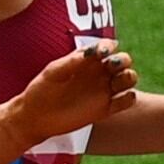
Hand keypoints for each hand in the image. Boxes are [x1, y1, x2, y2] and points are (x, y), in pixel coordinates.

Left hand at [18, 38, 136, 140]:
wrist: (35, 117)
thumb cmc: (40, 91)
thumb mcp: (52, 73)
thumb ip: (70, 63)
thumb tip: (89, 53)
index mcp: (87, 61)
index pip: (105, 47)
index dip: (108, 46)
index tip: (102, 52)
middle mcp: (99, 73)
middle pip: (122, 61)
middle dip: (123, 59)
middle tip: (112, 64)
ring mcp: (104, 90)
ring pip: (127, 79)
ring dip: (129, 77)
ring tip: (118, 80)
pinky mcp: (106, 108)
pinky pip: (126, 101)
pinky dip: (129, 98)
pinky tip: (121, 97)